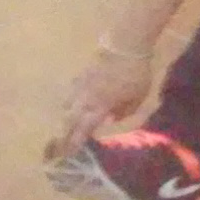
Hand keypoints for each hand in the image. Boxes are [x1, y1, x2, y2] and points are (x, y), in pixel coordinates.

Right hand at [50, 45, 152, 159]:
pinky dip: (70, 99)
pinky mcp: (80, 74)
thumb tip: (108, 121)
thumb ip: (123, 112)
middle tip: (62, 144)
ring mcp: (81, 86)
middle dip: (64, 134)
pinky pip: (71, 91)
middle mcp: (85, 99)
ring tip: (67, 125)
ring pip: (66, 105)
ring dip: (66, 117)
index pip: (83, 129)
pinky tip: (74, 101)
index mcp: (99, 107)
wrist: (125, 45)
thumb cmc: (135, 74)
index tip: (68, 154)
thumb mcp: (137, 98)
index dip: (75, 143)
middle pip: (69, 120)